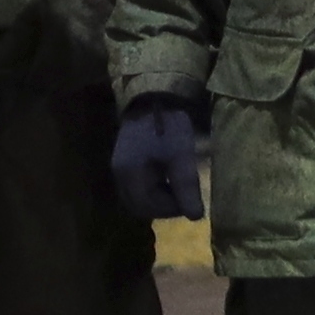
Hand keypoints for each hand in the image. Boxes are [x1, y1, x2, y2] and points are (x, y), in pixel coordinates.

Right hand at [108, 96, 207, 224]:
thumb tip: (196, 218)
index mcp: (130, 174)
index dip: (171, 210)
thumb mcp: (182, 157)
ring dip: (157, 200)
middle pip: (139, 205)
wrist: (154, 96)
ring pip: (136, 198)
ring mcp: (119, 167)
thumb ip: (187, 188)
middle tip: (184, 199)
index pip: (148, 207)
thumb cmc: (170, 126)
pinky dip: (150, 190)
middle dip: (163, 208)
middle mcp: (119, 174)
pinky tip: (166, 180)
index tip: (190, 202)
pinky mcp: (124, 161)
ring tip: (177, 189)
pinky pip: (135, 186)